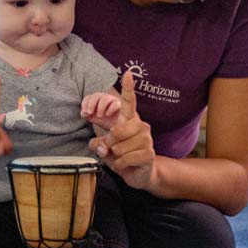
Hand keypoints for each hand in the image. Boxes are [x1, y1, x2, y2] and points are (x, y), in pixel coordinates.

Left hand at [81, 92, 120, 131]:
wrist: (114, 126)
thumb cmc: (102, 120)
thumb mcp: (92, 118)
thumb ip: (86, 114)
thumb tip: (84, 112)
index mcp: (95, 99)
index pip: (88, 97)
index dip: (85, 104)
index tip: (85, 112)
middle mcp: (103, 97)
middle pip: (96, 95)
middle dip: (91, 104)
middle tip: (90, 113)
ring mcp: (111, 99)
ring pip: (105, 98)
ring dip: (100, 107)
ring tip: (99, 116)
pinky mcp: (118, 104)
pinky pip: (115, 103)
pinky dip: (110, 109)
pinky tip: (108, 114)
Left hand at [89, 71, 154, 189]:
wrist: (139, 174)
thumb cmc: (122, 156)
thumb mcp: (105, 148)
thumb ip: (98, 144)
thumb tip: (101, 146)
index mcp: (130, 120)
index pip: (129, 102)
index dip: (128, 88)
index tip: (128, 73)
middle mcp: (141, 126)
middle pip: (116, 132)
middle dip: (109, 145)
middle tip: (114, 150)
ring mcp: (146, 139)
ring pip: (118, 148)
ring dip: (115, 157)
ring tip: (122, 158)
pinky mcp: (149, 153)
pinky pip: (124, 159)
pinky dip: (120, 165)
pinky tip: (126, 165)